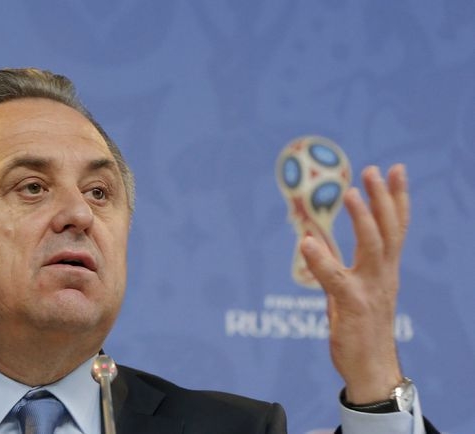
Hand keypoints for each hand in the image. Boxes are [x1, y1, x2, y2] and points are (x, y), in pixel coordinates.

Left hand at [301, 164, 408, 403]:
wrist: (372, 370)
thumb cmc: (360, 329)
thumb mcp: (349, 289)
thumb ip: (334, 262)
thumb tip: (314, 237)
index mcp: (385, 270)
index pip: (396, 228)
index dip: (397, 198)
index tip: (396, 170)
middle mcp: (383, 276)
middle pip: (388, 230)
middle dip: (383, 198)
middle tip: (375, 170)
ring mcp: (371, 290)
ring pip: (373, 248)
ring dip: (362, 220)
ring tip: (351, 193)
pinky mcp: (353, 307)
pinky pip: (336, 279)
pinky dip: (321, 260)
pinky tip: (307, 242)